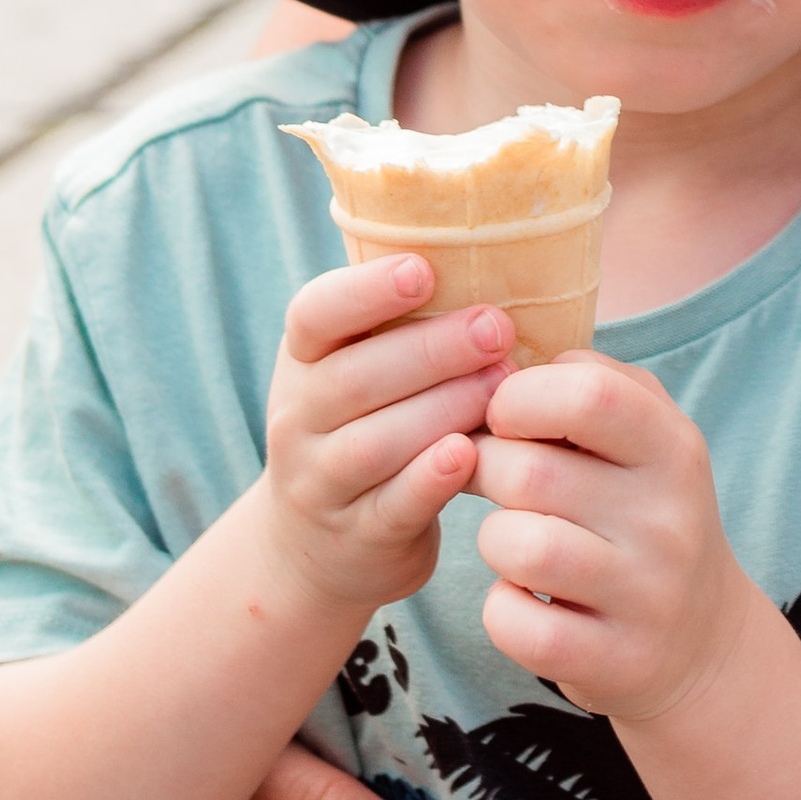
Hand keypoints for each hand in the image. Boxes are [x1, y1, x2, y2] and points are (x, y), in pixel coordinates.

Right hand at [259, 260, 511, 617]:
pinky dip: (430, 478)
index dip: (365, 290)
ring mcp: (321, 482)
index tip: (423, 270)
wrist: (313, 547)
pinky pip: (393, 504)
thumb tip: (498, 252)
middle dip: (431, 349)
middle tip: (497, 328)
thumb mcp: (360, 371)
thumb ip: (403, 324)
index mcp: (304, 360)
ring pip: (374, 443)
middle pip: (354, 377)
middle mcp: (299, 419)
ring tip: (502, 386)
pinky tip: (468, 453)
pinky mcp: (357, 536)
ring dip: (442, 409)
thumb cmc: (364, 428)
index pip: (313, 314)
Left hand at [476, 356, 761, 726]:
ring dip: (495, 541)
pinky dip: (501, 610)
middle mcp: (669, 518)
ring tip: (517, 543)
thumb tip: (503, 366)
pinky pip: (512, 623)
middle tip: (498, 482)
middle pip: (529, 472)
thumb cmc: (646, 515)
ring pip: (516, 546)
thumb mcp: (647, 438)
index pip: (586, 394)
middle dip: (487, 471)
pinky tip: (525, 602)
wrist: (702, 641)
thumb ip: (589, 382)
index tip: (508, 418)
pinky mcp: (615, 660)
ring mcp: (646, 594)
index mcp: (674, 447)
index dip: (520, 398)